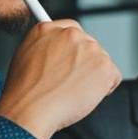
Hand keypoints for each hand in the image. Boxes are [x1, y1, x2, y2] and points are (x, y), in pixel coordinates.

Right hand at [0, 19, 120, 138]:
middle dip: (84, 64)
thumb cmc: (24, 92)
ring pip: (101, 62)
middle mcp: (71, 34)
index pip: (72, 30)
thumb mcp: (24, 57)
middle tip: (69, 83)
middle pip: (89, 45)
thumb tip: (56, 51)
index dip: (74, 49)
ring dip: (93, 77)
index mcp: (48, 29)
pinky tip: (86, 96)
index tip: (74, 60)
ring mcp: (89, 49)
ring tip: (72, 92)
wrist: (30, 109)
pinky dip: (105, 89)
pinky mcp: (104, 66)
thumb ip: (45, 47)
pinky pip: (113, 77)